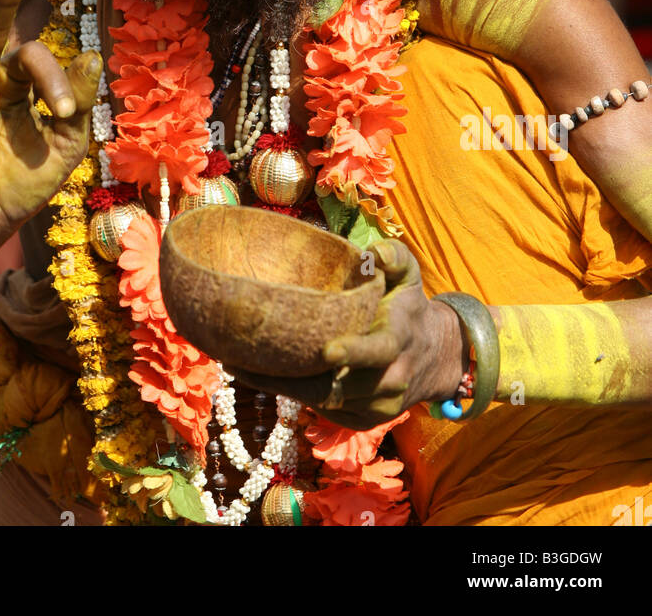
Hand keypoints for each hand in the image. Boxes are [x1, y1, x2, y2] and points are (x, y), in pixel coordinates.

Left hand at [234, 240, 465, 429]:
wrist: (435, 358)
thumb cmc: (408, 307)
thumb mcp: (409, 276)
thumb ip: (396, 257)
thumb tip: (375, 251)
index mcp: (398, 343)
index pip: (378, 352)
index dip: (354, 353)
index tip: (326, 350)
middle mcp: (387, 383)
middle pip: (337, 386)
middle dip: (291, 378)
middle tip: (243, 359)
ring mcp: (373, 408)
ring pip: (321, 401)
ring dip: (280, 386)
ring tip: (235, 364)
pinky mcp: (358, 420)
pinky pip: (320, 409)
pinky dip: (289, 394)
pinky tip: (255, 375)